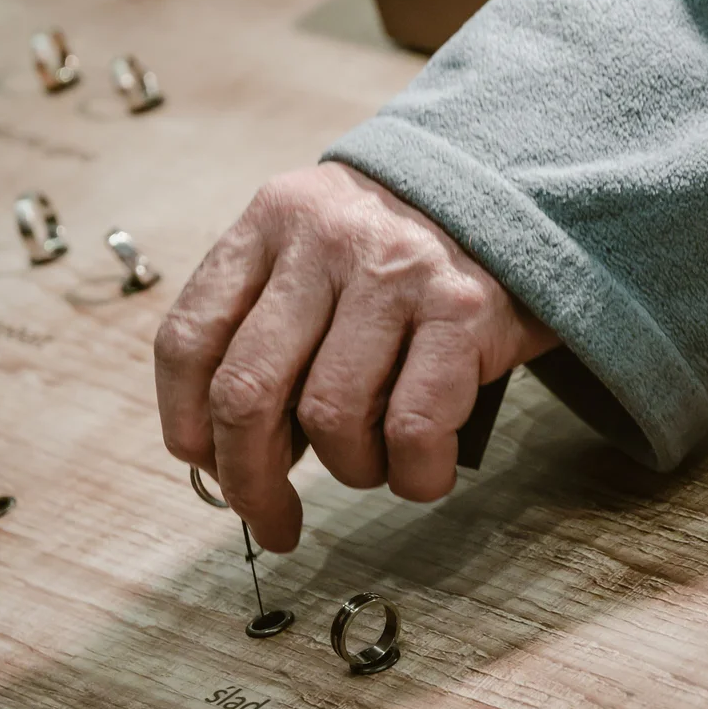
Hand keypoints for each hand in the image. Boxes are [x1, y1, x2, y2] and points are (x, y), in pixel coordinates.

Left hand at [155, 162, 556, 551]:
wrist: (520, 188)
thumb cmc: (402, 252)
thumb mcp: (318, 255)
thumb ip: (268, 331)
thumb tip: (230, 456)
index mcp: (270, 223)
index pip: (190, 339)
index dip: (187, 425)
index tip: (209, 469)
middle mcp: (325, 241)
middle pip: (246, 390)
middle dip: (251, 480)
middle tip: (273, 520)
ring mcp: (396, 274)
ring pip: (331, 417)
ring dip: (350, 469)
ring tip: (374, 462)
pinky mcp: (464, 312)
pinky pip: (413, 428)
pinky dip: (413, 474)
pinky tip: (422, 469)